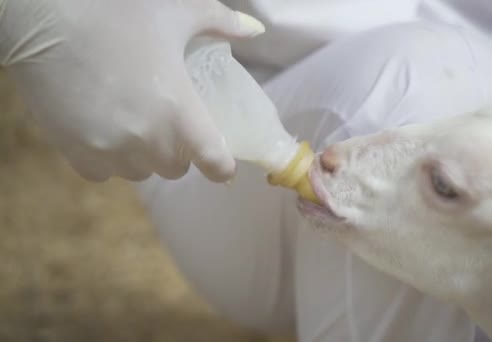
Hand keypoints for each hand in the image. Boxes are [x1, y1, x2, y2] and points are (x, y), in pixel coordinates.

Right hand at [0, 0, 264, 181]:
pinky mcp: (76, 153)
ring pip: (141, 172)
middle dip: (179, 151)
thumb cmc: (118, 12)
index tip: (220, 161)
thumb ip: (222, 22)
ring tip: (135, 123)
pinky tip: (104, 128)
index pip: (216, 164)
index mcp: (180, 113)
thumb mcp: (177, 13)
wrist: (46, 18)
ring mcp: (111, 151)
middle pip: (176, 169)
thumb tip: (257, 31)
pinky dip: (109, 158)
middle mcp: (148, 141)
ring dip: (144, 156)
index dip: (222, 165)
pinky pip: (104, 172)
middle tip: (170, 123)